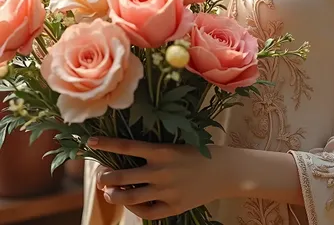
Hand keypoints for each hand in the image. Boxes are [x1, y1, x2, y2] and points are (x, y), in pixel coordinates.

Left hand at [90, 137, 232, 219]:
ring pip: (128, 196)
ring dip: (114, 194)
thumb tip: (124, 156)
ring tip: (110, 192)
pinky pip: (146, 211)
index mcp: (161, 150)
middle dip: (104, 176)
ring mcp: (166, 191)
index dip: (106, 144)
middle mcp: (161, 171)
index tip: (90, 142)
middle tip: (101, 175)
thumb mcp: (173, 145)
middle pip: (121, 175)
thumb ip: (151, 151)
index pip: (126, 146)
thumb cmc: (196, 153)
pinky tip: (131, 202)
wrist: (223, 171)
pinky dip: (134, 208)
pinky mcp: (172, 207)